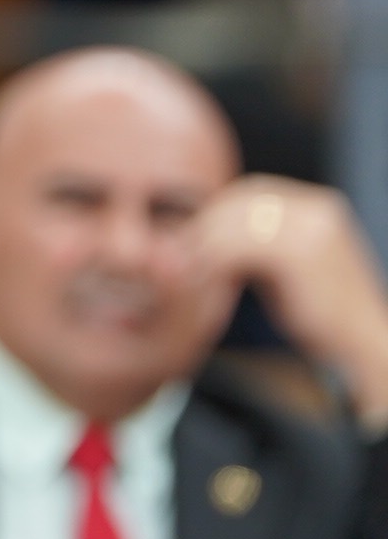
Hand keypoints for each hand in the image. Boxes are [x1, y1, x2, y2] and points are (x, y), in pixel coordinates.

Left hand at [196, 178, 387, 426]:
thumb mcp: (286, 268)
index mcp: (318, 205)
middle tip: (174, 249)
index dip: (216, 211)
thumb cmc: (323, 316)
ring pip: (236, 223)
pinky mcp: (301, 251)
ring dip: (204, 243)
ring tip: (179, 265)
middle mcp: (318, 208)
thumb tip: (205, 232)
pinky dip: (213, 261)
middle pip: (240, 202)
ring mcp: (312, 226)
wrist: (364, 346)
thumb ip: (255, 244)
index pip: (252, 191)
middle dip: (205, 223)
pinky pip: (240, 246)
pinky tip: (197, 279)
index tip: (188, 235)